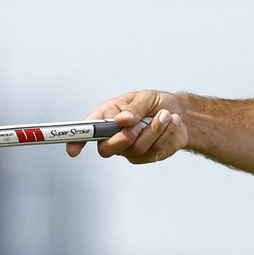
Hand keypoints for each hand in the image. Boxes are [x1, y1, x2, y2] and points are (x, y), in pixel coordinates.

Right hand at [67, 90, 186, 162]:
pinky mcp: (145, 157)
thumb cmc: (157, 103)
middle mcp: (113, 134)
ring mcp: (128, 149)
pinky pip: (153, 151)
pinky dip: (165, 135)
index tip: (73, 150)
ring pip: (136, 148)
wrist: (180, 115)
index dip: (77, 141)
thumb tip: (121, 119)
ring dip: (154, 130)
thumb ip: (134, 108)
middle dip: (124, 138)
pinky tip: (170, 124)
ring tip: (165, 115)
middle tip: (138, 125)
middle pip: (107, 149)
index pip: (87, 130)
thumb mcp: (146, 97)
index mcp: (107, 115)